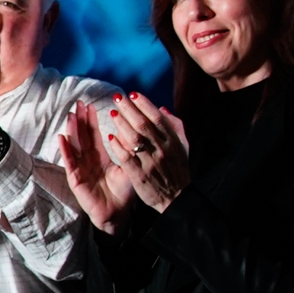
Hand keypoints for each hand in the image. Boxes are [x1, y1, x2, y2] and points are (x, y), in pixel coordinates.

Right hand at [58, 101, 136, 230]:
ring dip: (71, 131)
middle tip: (78, 103)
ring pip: (74, 146)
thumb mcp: (129, 167)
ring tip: (70, 115)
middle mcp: (88, 161)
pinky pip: (69, 163)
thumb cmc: (124, 193)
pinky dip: (66, 150)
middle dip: (80, 120)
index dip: (91, 120)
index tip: (90, 105)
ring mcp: (80, 169)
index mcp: (100, 157)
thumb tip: (131, 131)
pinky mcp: (76, 179)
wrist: (118, 214)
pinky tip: (62, 138)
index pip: (94, 135)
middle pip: (82, 137)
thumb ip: (127, 151)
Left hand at [102, 93, 190, 211]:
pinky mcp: (140, 175)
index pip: (158, 117)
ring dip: (122, 124)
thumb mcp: (183, 146)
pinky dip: (119, 147)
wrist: (177, 198)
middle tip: (117, 98)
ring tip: (112, 113)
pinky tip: (110, 137)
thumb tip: (162, 108)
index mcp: (173, 141)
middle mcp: (162, 149)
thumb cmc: (177, 168)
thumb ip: (175, 126)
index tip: (132, 94)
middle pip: (143, 125)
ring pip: (134, 139)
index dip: (144, 104)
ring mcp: (150, 163)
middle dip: (129, 109)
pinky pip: (127, 158)